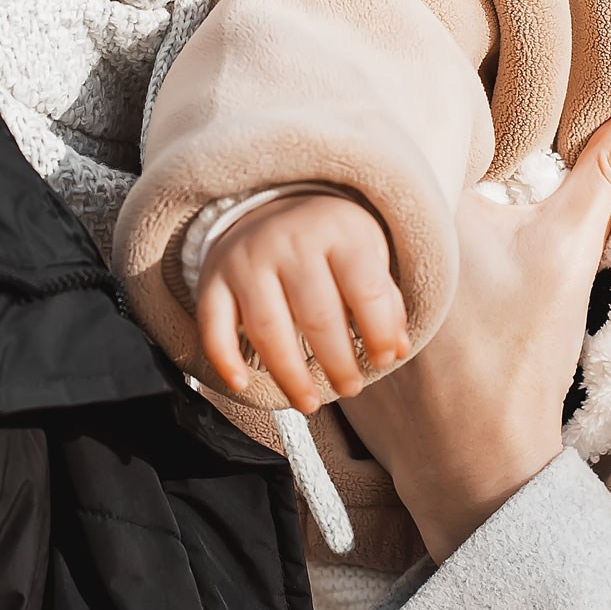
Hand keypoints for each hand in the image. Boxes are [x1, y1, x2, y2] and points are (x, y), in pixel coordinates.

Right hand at [195, 192, 408, 412]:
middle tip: (350, 388)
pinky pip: (213, 324)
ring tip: (309, 402)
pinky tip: (241, 384)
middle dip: (337, 362)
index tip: (384, 360)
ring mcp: (247, 260)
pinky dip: (224, 358)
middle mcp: (289, 241)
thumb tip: (397, 349)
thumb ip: (384, 300)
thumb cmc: (329, 244)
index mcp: (338, 231)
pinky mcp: (214, 279)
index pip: (364, 289)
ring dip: (289, 374)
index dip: (379, 332)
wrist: (269, 208)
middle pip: (316, 314)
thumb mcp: (366, 253)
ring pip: (266, 328)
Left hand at [347, 94, 610, 558]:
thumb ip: (610, 167)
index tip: (463, 138)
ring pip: (348, 224)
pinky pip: (326, 273)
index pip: (416, 133)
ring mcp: (328, 282)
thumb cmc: (521, 354)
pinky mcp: (314, 319)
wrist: (476, 460)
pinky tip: (367, 282)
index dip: (439, 127)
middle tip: (440, 189)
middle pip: (377, 178)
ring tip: (404, 234)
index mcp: (415, 203)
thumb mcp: (570, 249)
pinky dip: (345, 269)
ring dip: (370, 221)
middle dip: (408, 175)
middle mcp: (359, 234)